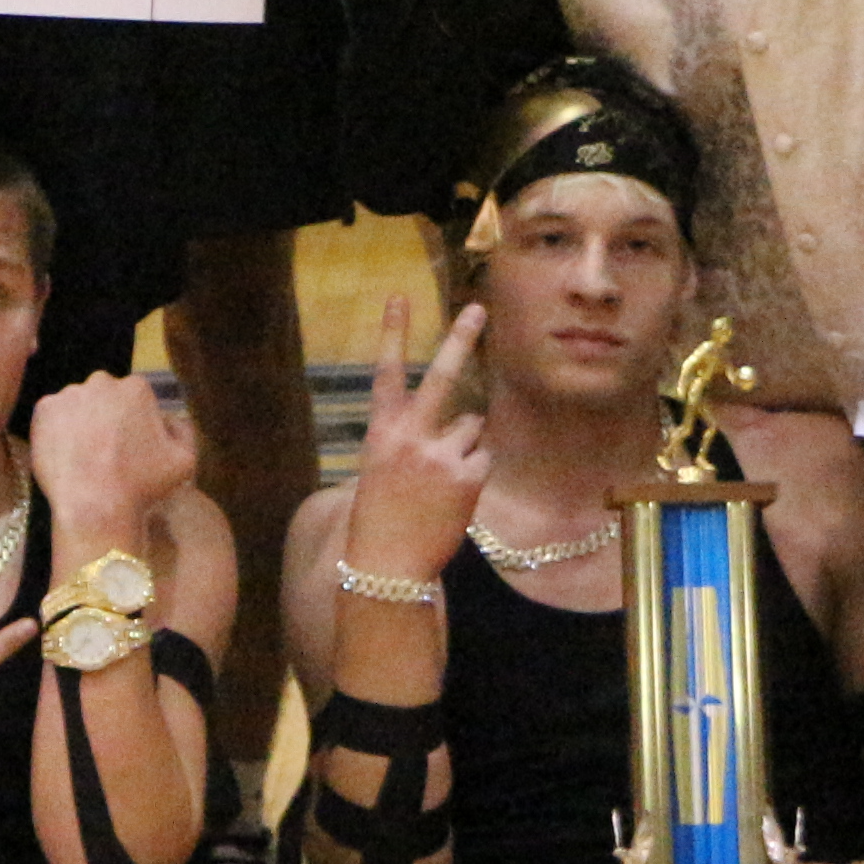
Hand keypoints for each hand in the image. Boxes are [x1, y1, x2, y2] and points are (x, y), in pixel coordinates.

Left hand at [25, 370, 197, 532]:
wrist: (95, 506)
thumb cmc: (143, 486)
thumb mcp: (184, 461)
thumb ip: (183, 431)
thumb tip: (171, 418)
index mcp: (137, 389)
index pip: (134, 396)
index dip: (133, 420)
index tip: (129, 444)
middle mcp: (102, 383)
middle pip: (104, 395)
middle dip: (106, 415)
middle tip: (105, 449)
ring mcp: (70, 394)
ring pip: (77, 404)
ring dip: (80, 421)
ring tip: (83, 455)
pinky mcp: (44, 410)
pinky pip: (52, 416)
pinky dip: (56, 430)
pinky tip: (65, 454)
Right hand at [342, 297, 489, 581]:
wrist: (387, 566)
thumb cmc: (381, 521)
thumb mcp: (380, 471)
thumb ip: (410, 441)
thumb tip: (458, 424)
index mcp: (382, 432)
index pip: (386, 373)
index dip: (393, 334)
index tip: (400, 297)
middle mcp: (412, 435)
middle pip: (442, 376)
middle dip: (461, 339)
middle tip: (478, 309)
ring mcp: (441, 453)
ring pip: (473, 428)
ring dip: (467, 446)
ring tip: (444, 482)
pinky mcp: (468, 475)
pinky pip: (483, 458)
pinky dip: (475, 473)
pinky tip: (456, 497)